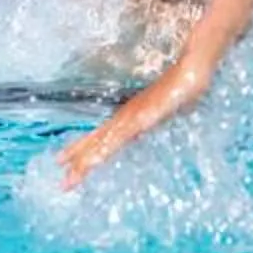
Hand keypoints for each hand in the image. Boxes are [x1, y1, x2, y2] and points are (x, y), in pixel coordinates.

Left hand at [58, 61, 205, 188]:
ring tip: (73, 176)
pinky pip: (121, 137)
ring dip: (88, 160)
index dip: (82, 148)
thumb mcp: (167, 107)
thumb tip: (158, 119)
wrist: (190, 69)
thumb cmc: (181, 86)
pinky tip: (96, 158)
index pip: (101, 136)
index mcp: (129, 116)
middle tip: (63, 184)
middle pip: (97, 142)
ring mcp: (132, 118)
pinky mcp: (143, 118)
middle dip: (79, 161)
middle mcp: (125, 117)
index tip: (63, 161)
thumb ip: (159, 114)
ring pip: (105, 143)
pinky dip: (107, 148)